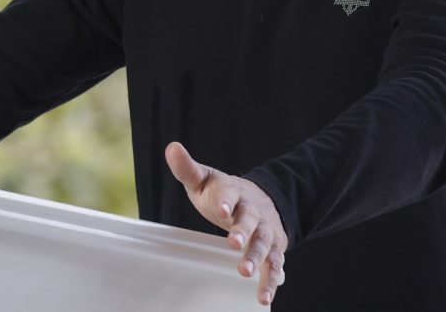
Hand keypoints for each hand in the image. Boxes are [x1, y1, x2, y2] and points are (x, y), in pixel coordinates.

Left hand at [165, 141, 286, 306]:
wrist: (260, 199)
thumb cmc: (223, 193)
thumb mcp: (205, 180)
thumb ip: (187, 168)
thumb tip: (171, 148)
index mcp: (233, 192)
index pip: (230, 194)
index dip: (226, 201)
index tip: (222, 209)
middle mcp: (252, 211)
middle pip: (249, 220)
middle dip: (242, 232)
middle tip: (233, 243)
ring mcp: (264, 230)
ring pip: (263, 244)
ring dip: (255, 258)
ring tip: (244, 272)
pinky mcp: (272, 248)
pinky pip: (273, 265)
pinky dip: (269, 281)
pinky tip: (263, 296)